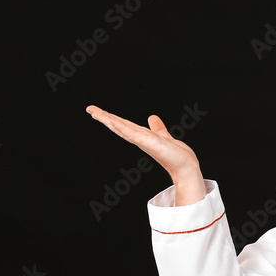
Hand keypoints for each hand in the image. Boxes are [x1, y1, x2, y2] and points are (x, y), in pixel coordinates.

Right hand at [86, 105, 205, 205]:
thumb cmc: (175, 154)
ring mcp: (143, 141)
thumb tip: (152, 117)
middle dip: (104, 117)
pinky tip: (113, 122)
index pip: (123, 125)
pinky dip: (123, 128)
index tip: (98, 112)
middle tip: (90, 109)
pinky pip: (133, 134)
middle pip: (119, 126)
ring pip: (123, 128)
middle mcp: (140, 139)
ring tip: (96, 113)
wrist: (186, 165)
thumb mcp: (163, 136)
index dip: (111, 118)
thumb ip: (157, 128)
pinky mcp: (149, 143)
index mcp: (141, 136)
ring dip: (109, 121)